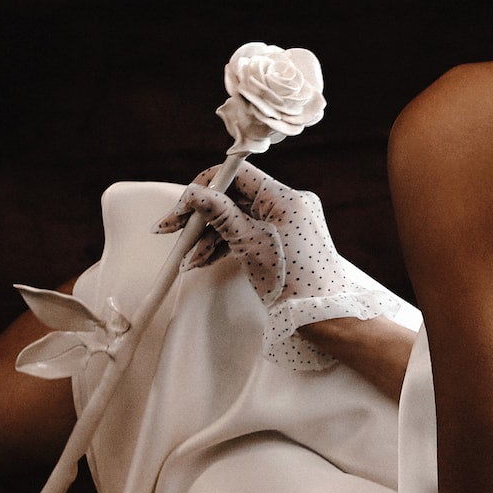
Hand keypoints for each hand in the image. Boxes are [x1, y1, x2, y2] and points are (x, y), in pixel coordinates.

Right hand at [155, 162, 308, 299]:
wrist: (318, 317)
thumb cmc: (291, 283)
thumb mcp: (248, 245)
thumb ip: (219, 214)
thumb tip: (194, 193)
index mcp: (285, 198)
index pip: (238, 175)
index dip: (206, 187)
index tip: (183, 206)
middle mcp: (289, 204)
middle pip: (235, 198)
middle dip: (203, 219)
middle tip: (174, 231)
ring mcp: (288, 222)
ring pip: (240, 218)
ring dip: (211, 237)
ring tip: (190, 260)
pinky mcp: (284, 239)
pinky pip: (250, 232)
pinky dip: (228, 244)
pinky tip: (205, 260)